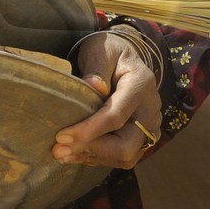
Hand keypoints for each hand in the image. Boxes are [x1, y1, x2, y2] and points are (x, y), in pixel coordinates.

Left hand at [52, 30, 163, 171]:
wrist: (124, 59)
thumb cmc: (110, 52)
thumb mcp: (101, 51)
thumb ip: (97, 68)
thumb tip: (93, 86)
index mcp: (141, 84)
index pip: (116, 115)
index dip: (88, 130)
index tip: (61, 136)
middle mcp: (150, 109)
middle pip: (127, 145)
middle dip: (92, 150)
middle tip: (59, 150)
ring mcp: (149, 126)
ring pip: (126, 156)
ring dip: (93, 157)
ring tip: (63, 154)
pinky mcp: (142, 137)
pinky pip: (123, 156)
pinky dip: (98, 158)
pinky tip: (75, 153)